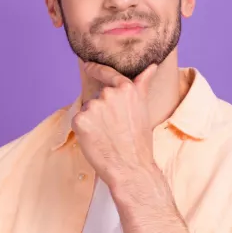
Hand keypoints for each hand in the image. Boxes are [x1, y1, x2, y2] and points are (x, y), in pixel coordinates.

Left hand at [72, 62, 158, 187]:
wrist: (130, 167)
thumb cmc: (139, 141)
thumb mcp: (143, 107)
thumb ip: (142, 84)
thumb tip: (152, 65)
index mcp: (127, 89)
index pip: (107, 73)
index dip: (96, 69)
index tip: (87, 65)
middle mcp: (109, 94)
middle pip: (98, 96)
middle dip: (102, 109)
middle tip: (114, 127)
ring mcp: (94, 106)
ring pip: (88, 109)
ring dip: (93, 120)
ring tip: (108, 135)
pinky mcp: (80, 120)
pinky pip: (79, 120)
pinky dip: (84, 130)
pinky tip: (97, 139)